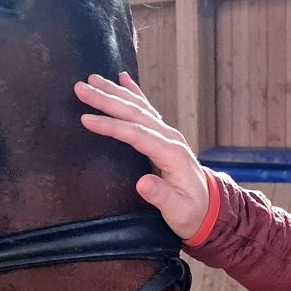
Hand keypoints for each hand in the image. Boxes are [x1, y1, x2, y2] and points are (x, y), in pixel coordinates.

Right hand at [75, 72, 210, 239]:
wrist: (209, 208)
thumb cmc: (192, 212)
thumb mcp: (178, 211)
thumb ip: (161, 197)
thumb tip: (142, 183)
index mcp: (172, 154)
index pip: (137, 134)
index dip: (111, 126)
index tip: (86, 119)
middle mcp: (171, 138)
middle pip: (135, 114)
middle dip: (107, 100)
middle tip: (81, 88)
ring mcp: (168, 135)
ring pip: (139, 107)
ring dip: (114, 92)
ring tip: (91, 79)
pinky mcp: (164, 136)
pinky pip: (147, 110)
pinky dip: (134, 93)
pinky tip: (122, 78)